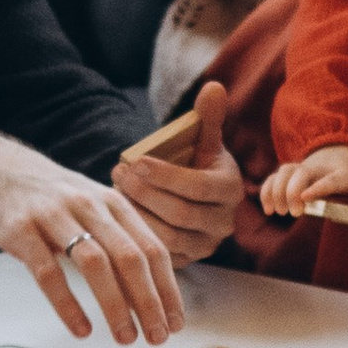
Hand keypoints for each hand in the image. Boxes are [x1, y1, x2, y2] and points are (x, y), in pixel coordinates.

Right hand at [0, 124, 183, 344]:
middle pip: (130, 258)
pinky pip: (48, 272)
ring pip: (94, 264)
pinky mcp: (20, 230)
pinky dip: (68, 304)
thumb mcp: (89, 207)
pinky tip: (81, 329)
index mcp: (112, 203)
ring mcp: (54, 216)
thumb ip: (116, 239)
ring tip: (125, 338)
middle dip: (149, 302)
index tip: (176, 322)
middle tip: (158, 337)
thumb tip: (147, 291)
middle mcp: (89, 205)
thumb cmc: (47, 197)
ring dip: (115, 306)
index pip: (152, 248)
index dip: (168, 288)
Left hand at [112, 80, 243, 264]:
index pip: (197, 187)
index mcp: (231, 189)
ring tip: (116, 190)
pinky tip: (119, 214)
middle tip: (119, 173)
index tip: (135, 161)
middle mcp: (224, 222)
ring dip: (137, 214)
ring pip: (168, 237)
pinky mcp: (187, 261)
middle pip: (180, 214)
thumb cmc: (197, 163)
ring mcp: (206, 245)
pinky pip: (159, 255)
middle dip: (145, 193)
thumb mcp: (204, 140)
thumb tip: (214, 86)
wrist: (195, 195)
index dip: (164, 175)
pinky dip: (137, 235)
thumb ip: (208, 116)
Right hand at [258, 141, 347, 226]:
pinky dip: (266, 190)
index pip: (334, 179)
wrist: (342, 152)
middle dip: (292, 191)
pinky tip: (267, 208)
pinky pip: (274, 177)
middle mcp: (322, 168)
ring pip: (284, 172)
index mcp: (346, 173)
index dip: (321, 187)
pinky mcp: (291, 172)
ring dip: (276, 191)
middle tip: (294, 213)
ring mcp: (304, 168)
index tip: (307, 198)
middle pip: (302, 173)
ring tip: (278, 212)